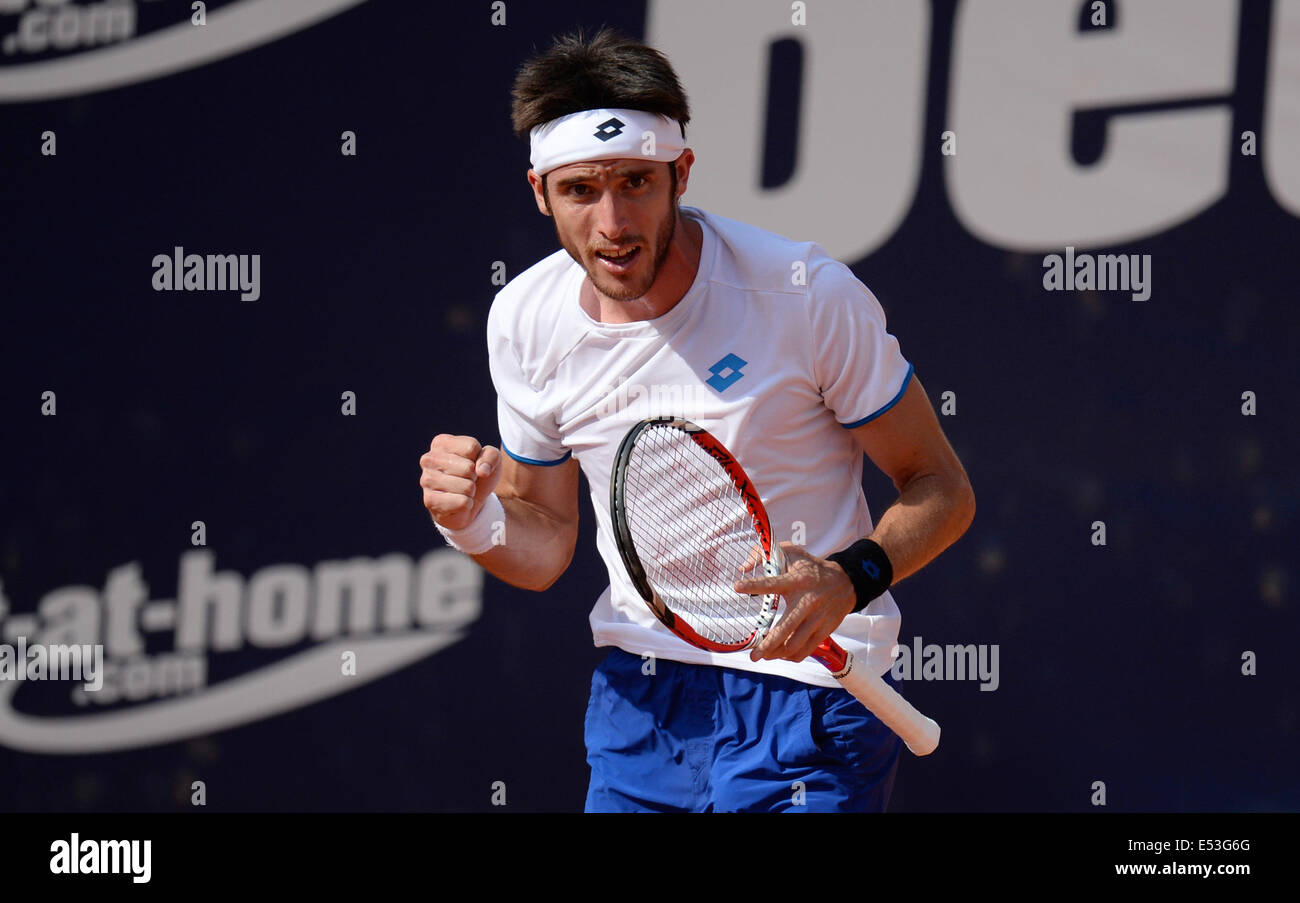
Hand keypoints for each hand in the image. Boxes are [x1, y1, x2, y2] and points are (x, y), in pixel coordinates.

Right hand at [420, 434, 502, 530]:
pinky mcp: (430, 501)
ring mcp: (426, 480)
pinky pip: (462, 502)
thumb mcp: (491, 459)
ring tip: (462, 490)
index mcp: (441, 442)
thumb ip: (491, 456)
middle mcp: (429, 459)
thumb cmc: (477, 474)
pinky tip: (458, 502)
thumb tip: (482, 471)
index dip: (479, 459)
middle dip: (474, 476)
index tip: (472, 463)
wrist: (468, 502)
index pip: (471, 447)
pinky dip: (467, 504)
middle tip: (467, 479)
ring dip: (471, 491)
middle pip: (468, 468)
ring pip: (466, 487)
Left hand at [733, 542, 855, 662]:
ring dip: (777, 653)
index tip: (737, 586)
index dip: (755, 585)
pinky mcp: (825, 629)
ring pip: (795, 644)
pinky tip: (782, 654)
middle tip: (753, 654)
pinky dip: (792, 656)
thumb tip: (743, 567)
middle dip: (767, 644)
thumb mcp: (791, 553)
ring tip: (764, 655)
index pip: (773, 583)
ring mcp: (818, 618)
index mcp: (796, 581)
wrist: (845, 582)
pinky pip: (806, 649)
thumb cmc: (811, 568)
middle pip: (785, 628)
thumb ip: (765, 555)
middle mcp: (807, 601)